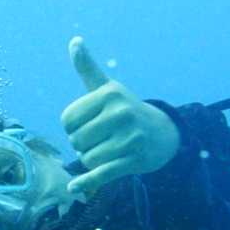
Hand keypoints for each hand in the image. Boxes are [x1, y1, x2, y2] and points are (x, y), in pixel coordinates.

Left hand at [60, 37, 179, 194]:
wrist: (162, 134)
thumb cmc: (125, 109)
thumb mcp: (107, 88)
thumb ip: (87, 67)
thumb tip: (74, 40)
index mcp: (109, 94)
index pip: (67, 120)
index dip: (73, 125)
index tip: (91, 121)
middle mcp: (120, 113)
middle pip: (76, 140)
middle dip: (83, 143)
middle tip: (102, 137)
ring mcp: (128, 138)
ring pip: (86, 158)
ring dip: (91, 159)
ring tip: (109, 148)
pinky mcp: (133, 160)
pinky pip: (101, 174)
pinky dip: (86, 183)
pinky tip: (73, 189)